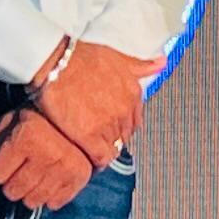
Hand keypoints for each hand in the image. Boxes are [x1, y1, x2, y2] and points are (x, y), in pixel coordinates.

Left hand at [0, 107, 97, 209]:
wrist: (80, 111)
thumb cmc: (37, 117)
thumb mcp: (8, 124)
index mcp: (26, 138)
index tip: (7, 159)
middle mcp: (46, 156)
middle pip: (12, 192)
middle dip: (11, 182)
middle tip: (21, 167)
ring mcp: (64, 170)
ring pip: (32, 202)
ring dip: (28, 191)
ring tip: (35, 174)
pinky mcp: (79, 179)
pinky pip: (54, 203)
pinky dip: (49, 196)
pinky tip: (50, 180)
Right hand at [30, 36, 154, 167]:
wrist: (57, 64)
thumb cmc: (81, 57)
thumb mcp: (116, 57)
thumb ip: (140, 66)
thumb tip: (161, 64)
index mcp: (133, 93)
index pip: (134, 121)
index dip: (121, 126)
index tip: (111, 127)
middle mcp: (124, 111)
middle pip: (123, 136)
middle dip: (112, 137)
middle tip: (97, 136)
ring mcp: (108, 125)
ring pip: (113, 148)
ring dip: (102, 149)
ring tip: (89, 147)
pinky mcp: (90, 136)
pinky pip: (100, 158)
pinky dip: (96, 161)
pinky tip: (88, 157)